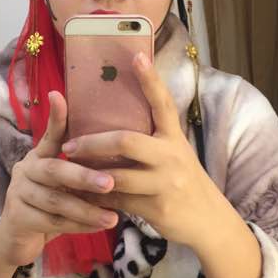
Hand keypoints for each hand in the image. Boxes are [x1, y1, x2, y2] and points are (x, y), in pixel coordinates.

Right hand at [0, 91, 118, 267]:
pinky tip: (98, 226)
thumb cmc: (51, 203)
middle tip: (111, 183)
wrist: (18, 238)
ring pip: (55, 201)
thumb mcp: (64, 181)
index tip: (58, 95)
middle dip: (84, 177)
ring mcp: (18, 193)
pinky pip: (52, 222)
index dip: (55, 117)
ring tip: (113, 217)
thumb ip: (81, 164)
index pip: (49, 134)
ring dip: (86, 209)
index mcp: (39, 155)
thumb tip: (116, 144)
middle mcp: (26, 169)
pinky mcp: (18, 218)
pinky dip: (78, 225)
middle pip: (54, 171)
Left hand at [61, 52, 220, 251]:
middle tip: (69, 144)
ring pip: (116, 176)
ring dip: (88, 173)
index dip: (150, 80)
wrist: (208, 220)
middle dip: (92, 143)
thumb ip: (152, 139)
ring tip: (69, 168)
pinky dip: (96, 197)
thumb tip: (114, 120)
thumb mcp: (174, 154)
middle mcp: (171, 156)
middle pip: (125, 141)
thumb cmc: (183, 180)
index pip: (163, 103)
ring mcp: (164, 183)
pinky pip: (116, 201)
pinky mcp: (156, 208)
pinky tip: (82, 194)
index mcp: (174, 137)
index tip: (136, 56)